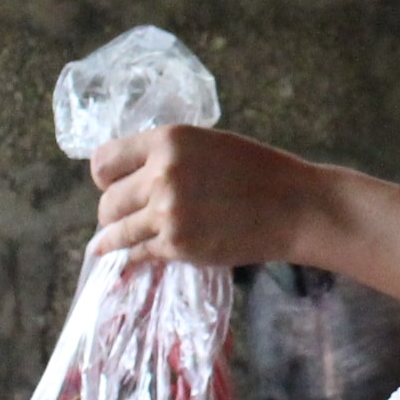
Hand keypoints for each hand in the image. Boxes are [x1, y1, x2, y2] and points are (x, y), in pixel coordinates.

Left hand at [90, 125, 318, 266]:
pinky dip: (133, 257)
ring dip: (114, 238)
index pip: (104, 161)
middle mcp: (161, 174)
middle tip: (125, 217)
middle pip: (107, 201)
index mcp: (168, 140)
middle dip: (113, 212)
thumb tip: (132, 176)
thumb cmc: (258, 170)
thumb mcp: (207, 145)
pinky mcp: (178, 246)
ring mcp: (167, 213)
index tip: (112, 185)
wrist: (295, 206)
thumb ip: (168, 156)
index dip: (106, 176)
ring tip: (108, 244)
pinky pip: (138, 254)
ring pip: (116, 230)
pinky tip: (129, 259)